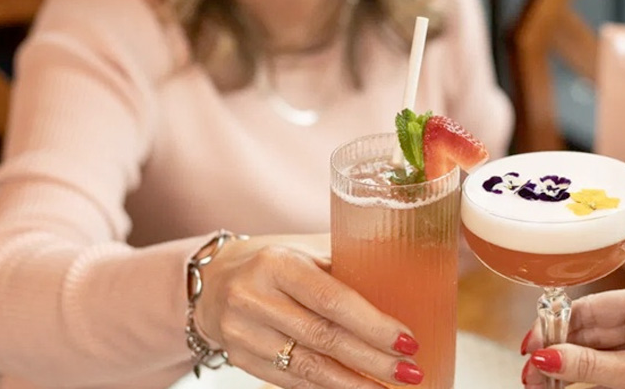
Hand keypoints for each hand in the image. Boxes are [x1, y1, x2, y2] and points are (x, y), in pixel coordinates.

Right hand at [195, 233, 422, 387]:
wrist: (212, 282)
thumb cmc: (273, 261)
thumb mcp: (304, 250)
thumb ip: (346, 262)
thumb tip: (409, 274)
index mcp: (277, 263)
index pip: (331, 299)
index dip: (372, 324)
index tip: (408, 339)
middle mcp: (255, 298)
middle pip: (324, 338)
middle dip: (374, 360)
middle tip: (411, 371)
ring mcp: (243, 333)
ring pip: (310, 368)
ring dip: (357, 384)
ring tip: (391, 388)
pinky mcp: (241, 359)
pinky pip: (293, 381)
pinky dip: (330, 388)